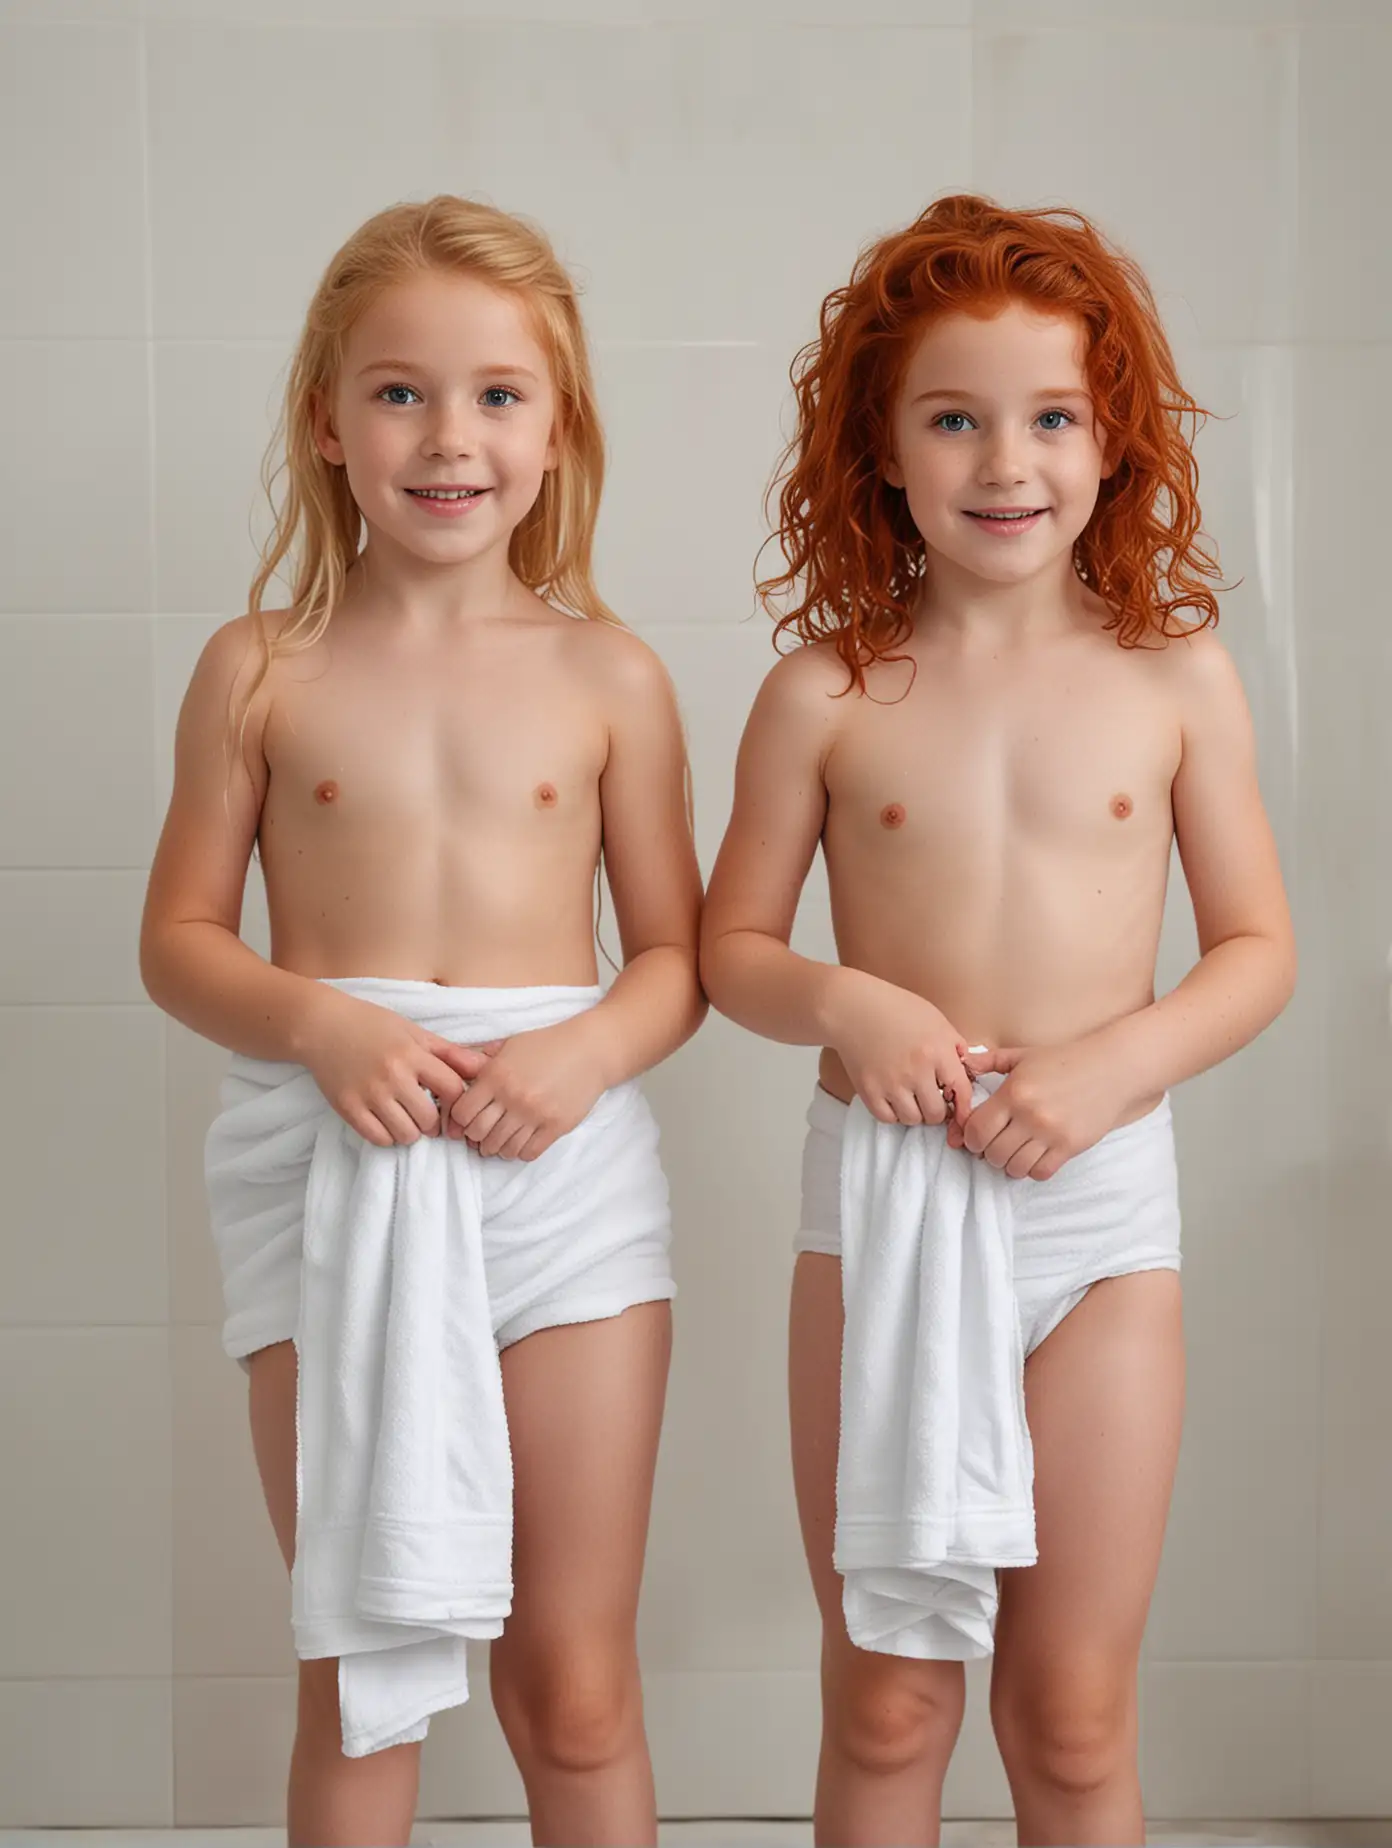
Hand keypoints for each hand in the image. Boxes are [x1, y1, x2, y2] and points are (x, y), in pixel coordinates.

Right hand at [297, 987, 487, 1148]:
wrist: (322, 1026)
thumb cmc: (373, 1025)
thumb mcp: (414, 1032)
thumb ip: (449, 1053)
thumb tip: (485, 1066)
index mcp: (413, 1054)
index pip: (453, 1090)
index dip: (457, 1101)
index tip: (450, 1102)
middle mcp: (392, 1076)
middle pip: (430, 1120)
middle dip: (434, 1122)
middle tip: (427, 1114)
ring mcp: (368, 1094)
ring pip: (406, 1135)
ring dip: (411, 1131)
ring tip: (406, 1117)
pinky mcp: (348, 1108)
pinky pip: (379, 1139)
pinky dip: (388, 1136)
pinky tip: (387, 1121)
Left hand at [445, 1013, 609, 1160]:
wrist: (590, 1050)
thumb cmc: (548, 1045)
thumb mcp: (510, 1044)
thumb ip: (482, 1058)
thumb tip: (455, 1065)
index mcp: (497, 1076)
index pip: (463, 1113)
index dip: (460, 1120)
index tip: (468, 1119)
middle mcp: (513, 1097)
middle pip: (479, 1134)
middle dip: (476, 1137)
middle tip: (482, 1134)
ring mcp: (535, 1114)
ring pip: (502, 1147)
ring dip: (497, 1148)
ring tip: (500, 1141)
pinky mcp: (556, 1126)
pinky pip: (528, 1153)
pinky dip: (520, 1152)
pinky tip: (522, 1142)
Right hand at [824, 968, 974, 1133]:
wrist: (852, 1007)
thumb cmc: (895, 1008)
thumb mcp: (935, 1019)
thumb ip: (954, 1046)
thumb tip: (966, 1071)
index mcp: (937, 1051)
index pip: (961, 1091)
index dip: (964, 1105)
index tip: (960, 1109)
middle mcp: (916, 1071)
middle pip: (936, 1113)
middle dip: (937, 1109)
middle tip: (931, 1098)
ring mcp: (890, 1083)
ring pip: (912, 1119)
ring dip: (915, 1112)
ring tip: (911, 1096)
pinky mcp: (868, 1091)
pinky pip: (887, 1118)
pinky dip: (893, 1113)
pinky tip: (893, 1098)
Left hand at [947, 1038, 1127, 1178]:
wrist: (1110, 1068)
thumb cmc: (1064, 1060)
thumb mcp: (1023, 1055)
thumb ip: (990, 1060)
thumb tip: (965, 1064)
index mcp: (1013, 1092)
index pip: (976, 1129)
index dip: (970, 1137)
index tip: (976, 1134)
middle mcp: (1030, 1115)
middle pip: (992, 1153)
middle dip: (988, 1153)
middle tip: (994, 1144)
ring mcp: (1051, 1134)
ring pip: (1014, 1167)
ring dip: (1009, 1164)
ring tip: (1014, 1151)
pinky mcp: (1070, 1146)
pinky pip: (1040, 1172)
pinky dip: (1032, 1169)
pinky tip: (1034, 1156)